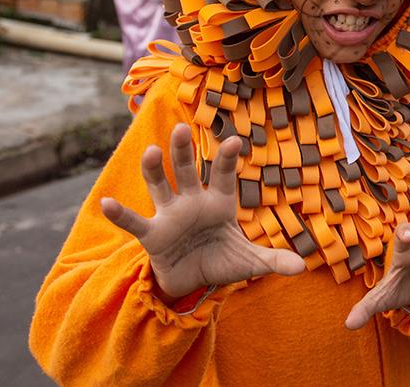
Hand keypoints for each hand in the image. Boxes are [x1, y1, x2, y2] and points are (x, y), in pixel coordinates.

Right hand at [101, 124, 304, 300]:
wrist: (193, 281)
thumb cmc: (221, 260)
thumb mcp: (249, 262)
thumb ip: (273, 260)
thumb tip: (302, 266)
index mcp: (219, 202)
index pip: (224, 176)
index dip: (228, 159)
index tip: (236, 141)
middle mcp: (192, 201)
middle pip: (186, 171)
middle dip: (183, 151)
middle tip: (180, 128)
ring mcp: (170, 215)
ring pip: (160, 187)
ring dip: (154, 170)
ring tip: (151, 152)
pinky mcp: (152, 235)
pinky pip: (135, 223)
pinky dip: (121, 214)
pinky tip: (106, 203)